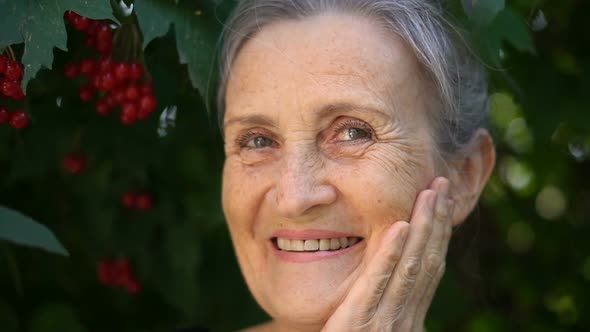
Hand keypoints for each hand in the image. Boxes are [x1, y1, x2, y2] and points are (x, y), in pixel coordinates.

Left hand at [322, 177, 452, 331]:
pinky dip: (393, 252)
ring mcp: (387, 319)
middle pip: (427, 260)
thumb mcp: (377, 329)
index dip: (438, 234)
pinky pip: (380, 281)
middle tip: (442, 185)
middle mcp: (406, 316)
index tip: (443, 204)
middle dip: (436, 221)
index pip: (430, 268)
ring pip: (412, 265)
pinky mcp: (361, 320)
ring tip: (428, 194)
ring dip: (423, 227)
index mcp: (409, 316)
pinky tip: (400, 226)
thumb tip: (400, 278)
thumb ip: (388, 307)